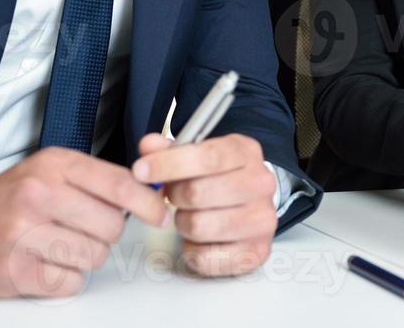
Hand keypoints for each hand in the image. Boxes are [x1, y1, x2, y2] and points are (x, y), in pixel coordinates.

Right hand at [0, 147, 168, 297]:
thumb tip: (148, 193)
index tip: (160, 215)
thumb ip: (94, 179)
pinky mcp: (15, 270)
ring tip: (59, 246)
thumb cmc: (5, 199)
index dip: (148, 203)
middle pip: (111, 226)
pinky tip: (45, 263)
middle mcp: (39, 194)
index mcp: (54, 165)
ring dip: (85, 257)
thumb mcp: (47, 171)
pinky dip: (64, 278)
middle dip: (106, 233)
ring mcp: (25, 233)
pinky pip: (69, 282)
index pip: (119, 184)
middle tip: (83, 230)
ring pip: (94, 256)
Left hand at [133, 132, 277, 276]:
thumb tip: (149, 146)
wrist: (252, 206)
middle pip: (197, 193)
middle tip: (172, 196)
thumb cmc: (220, 179)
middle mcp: (260, 184)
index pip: (206, 157)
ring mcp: (262, 219)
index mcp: (246, 152)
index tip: (141, 170)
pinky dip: (192, 250)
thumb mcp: (198, 155)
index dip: (168, 164)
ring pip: (198, 226)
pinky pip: (205, 257)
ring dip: (182, 223)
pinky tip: (199, 239)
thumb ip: (170, 149)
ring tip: (188, 216)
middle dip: (174, 196)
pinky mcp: (256, 252)